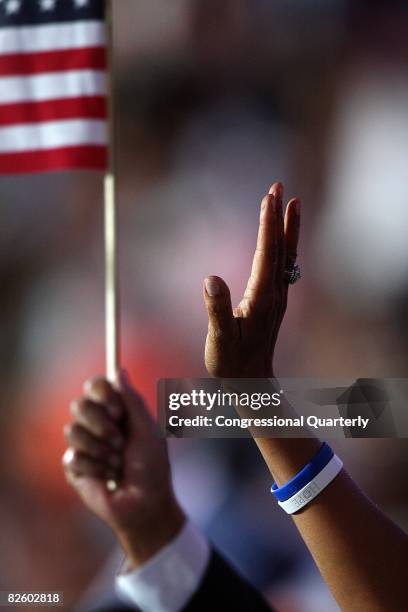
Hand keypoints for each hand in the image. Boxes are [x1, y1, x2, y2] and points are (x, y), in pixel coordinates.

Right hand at [62, 373, 184, 566]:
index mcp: (116, 411)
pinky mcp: (74, 467)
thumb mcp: (148, 430)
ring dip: (101, 450)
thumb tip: (119, 370)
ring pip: (73, 430)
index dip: (102, 393)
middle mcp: (97, 424)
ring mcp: (84, 444)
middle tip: (120, 442)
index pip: (96, 386)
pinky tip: (108, 478)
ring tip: (117, 464)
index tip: (117, 409)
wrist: (144, 505)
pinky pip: (74, 457)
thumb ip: (133, 401)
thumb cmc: (152, 467)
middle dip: (101, 424)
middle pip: (79, 404)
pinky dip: (96, 468)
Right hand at [203, 182, 299, 377]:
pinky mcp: (274, 300)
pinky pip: (283, 265)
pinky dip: (285, 244)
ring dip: (286, 226)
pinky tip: (283, 236)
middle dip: (279, 216)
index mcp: (262, 299)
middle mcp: (275, 294)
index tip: (268, 197)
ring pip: (286, 254)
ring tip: (289, 201)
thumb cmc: (232, 363)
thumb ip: (217, 310)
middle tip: (278, 187)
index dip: (267, 225)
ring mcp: (277, 297)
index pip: (266, 254)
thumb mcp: (220, 340)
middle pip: (280, 248)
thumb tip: (210, 278)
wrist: (252, 382)